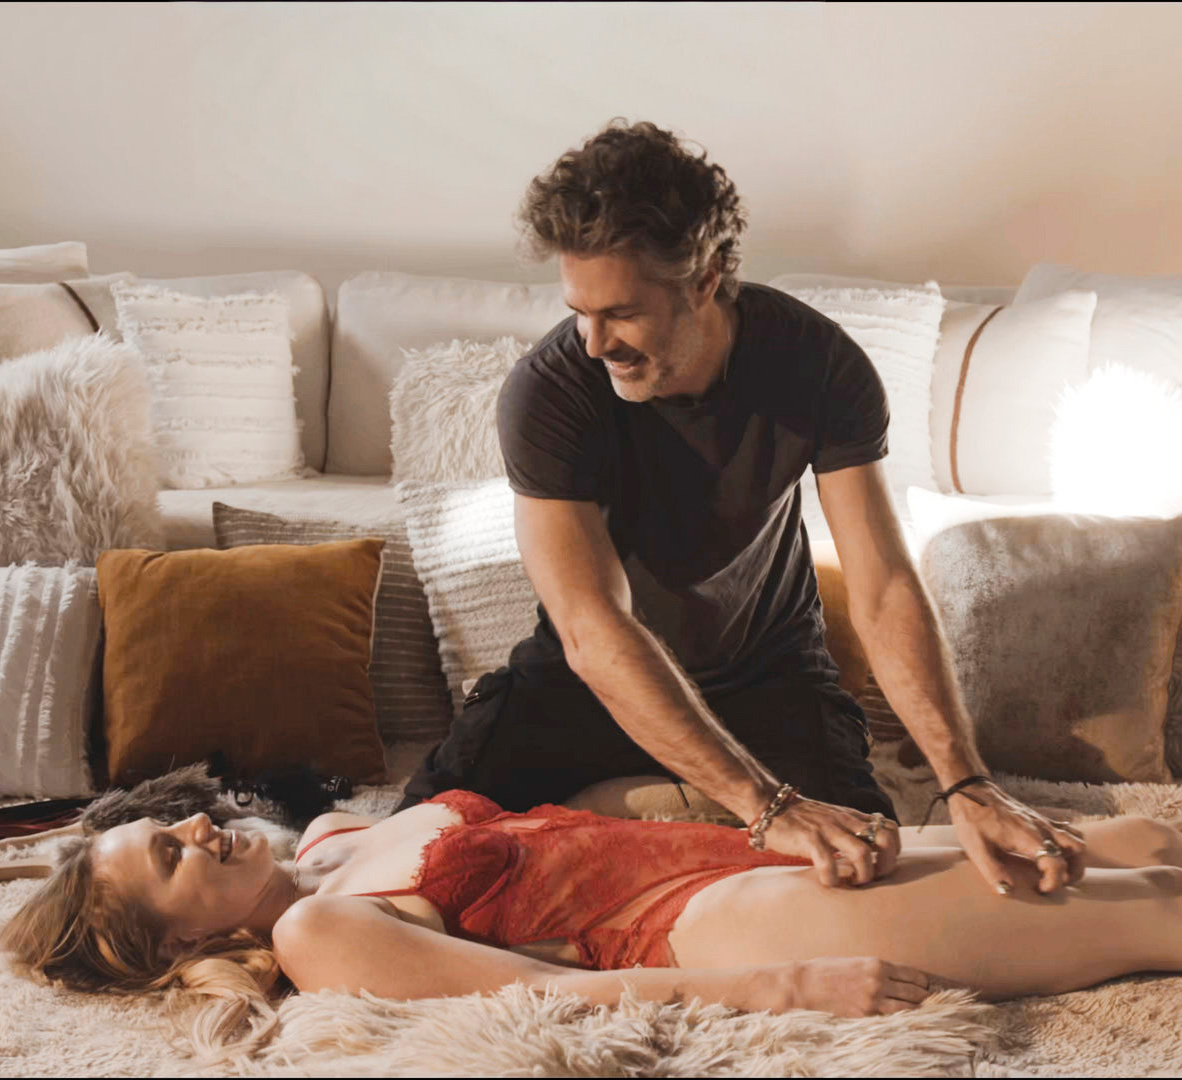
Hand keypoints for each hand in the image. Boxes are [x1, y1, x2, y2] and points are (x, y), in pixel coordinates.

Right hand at [759, 794, 900, 886]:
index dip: (894, 850)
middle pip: (885, 839)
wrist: (770, 806)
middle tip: (873, 877)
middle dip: (886, 865)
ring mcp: (828, 829)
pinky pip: (829, 863)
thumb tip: (866, 853)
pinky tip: (826, 882)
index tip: (880, 864)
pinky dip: (832, 879)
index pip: (891, 828)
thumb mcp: (832, 818)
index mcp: (852, 816)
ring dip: (863, 875)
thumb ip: (849, 830)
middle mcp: (845, 821)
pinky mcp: (810, 839)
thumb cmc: (801, 818)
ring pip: (862, 853)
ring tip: (852, 883)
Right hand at [766, 957, 931, 1016]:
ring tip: (921, 1012)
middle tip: (929, 1000)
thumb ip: (876, 969)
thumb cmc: (829, 969)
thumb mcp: (856, 962)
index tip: (927, 986)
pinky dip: (899, 1019)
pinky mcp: (865, 1015)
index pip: (912, 974)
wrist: (807, 984)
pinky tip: (903, 1020)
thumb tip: (896, 978)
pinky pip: (889, 1019)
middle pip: (914, 992)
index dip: (922, 982)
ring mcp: (873, 1000)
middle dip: (924, 997)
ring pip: (907, 1008)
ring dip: (916, 1010)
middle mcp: (879, 981)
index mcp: (876, 964)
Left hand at [947, 779, 1086, 894]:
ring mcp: (1044, 822)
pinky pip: (1068, 830)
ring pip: (1077, 840)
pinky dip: (1069, 844)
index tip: (1040, 889)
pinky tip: (1052, 852)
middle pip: (1079, 852)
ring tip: (1056, 870)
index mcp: (1029, 838)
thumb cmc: (973, 819)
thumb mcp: (976, 848)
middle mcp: (1043, 828)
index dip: (1053, 883)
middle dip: (1072, 873)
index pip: (1058, 865)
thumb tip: (1008, 892)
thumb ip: (993, 871)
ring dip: (1074, 858)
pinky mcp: (1041, 818)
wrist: (972, 790)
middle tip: (1051, 881)